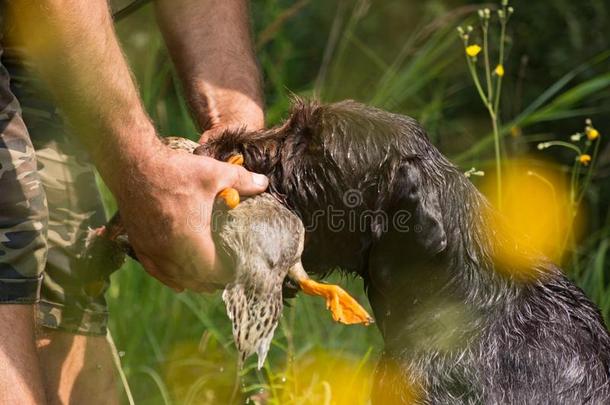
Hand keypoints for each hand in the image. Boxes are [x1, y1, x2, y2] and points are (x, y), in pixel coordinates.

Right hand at [114, 140, 267, 291]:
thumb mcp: (214, 173)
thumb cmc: (175, 170)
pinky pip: (157, 272)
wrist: (132, 165)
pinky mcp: (140, 245)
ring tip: (209, 281)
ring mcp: (152, 251)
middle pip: (197, 280)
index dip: (231, 273)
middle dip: (215, 280)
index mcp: (191, 241)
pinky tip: (178, 283)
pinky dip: (171, 278)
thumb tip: (264, 184)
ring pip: (176, 279)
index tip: (242, 268)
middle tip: (230, 273)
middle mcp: (170, 252)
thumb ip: (242, 181)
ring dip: (194, 281)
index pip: (216, 271)